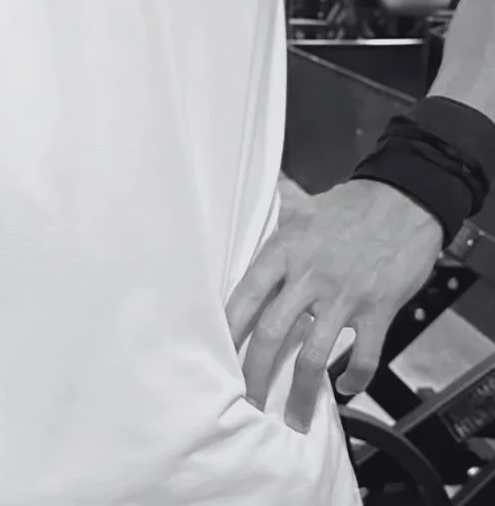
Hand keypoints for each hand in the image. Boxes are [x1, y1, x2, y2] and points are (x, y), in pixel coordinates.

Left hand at [225, 179, 442, 432]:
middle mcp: (309, 275)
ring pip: (314, 355)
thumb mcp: (303, 206)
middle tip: (248, 399)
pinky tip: (345, 387)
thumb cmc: (351, 204)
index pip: (246, 295)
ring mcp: (344, 295)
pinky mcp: (378, 309)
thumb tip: (248, 201)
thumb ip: (276, 219)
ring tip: (294, 417)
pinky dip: (355, 378)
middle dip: (255, 372)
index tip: (214, 355)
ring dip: (301, 392)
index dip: (228, 329)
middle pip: (272, 332)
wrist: (404, 200)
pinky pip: (364, 356)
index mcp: (285, 250)